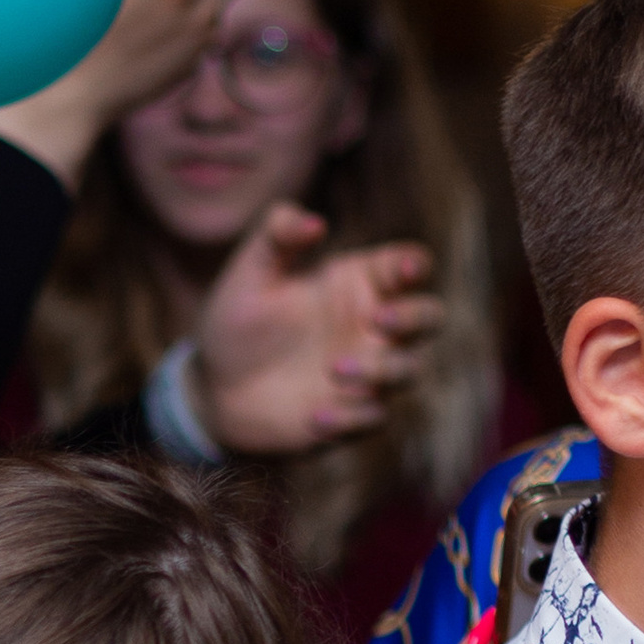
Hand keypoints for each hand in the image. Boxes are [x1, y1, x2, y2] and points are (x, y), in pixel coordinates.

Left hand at [192, 216, 442, 455]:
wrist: (214, 388)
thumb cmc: (237, 322)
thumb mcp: (249, 273)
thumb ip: (276, 235)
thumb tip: (315, 223)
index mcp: (358, 283)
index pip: (407, 266)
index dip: (415, 265)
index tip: (405, 271)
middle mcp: (372, 327)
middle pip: (429, 317)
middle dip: (416, 317)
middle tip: (379, 319)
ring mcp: (368, 373)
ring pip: (409, 371)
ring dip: (381, 370)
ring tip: (332, 370)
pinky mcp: (352, 416)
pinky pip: (374, 419)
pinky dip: (352, 419)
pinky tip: (315, 417)